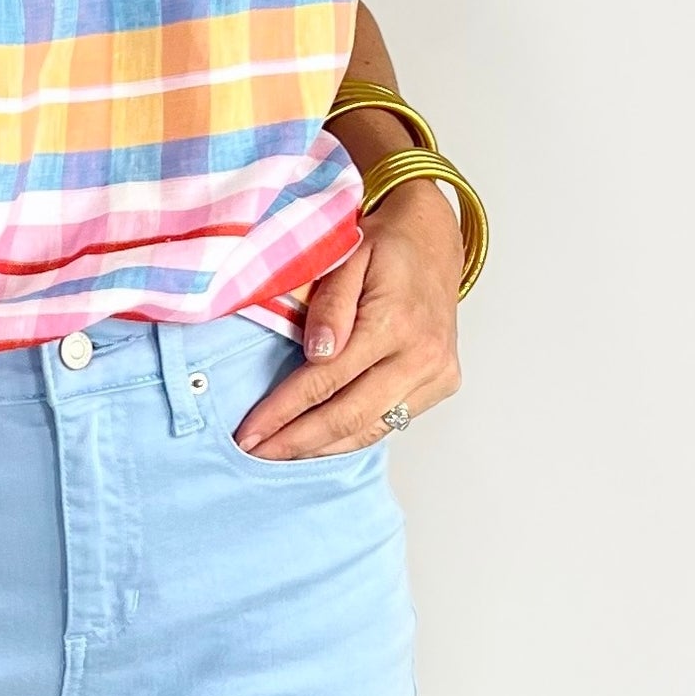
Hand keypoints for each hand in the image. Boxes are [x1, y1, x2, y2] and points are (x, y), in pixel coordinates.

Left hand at [234, 180, 464, 458]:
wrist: (433, 241)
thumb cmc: (384, 244)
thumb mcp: (347, 255)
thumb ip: (330, 304)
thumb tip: (315, 353)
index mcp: (394, 321)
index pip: (327, 379)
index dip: (285, 409)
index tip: (251, 431)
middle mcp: (421, 355)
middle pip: (349, 415)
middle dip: (298, 440)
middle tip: (257, 453)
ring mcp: (436, 374)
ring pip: (372, 429)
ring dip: (323, 448)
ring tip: (281, 455)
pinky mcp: (442, 384)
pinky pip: (391, 422)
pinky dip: (353, 437)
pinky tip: (321, 443)